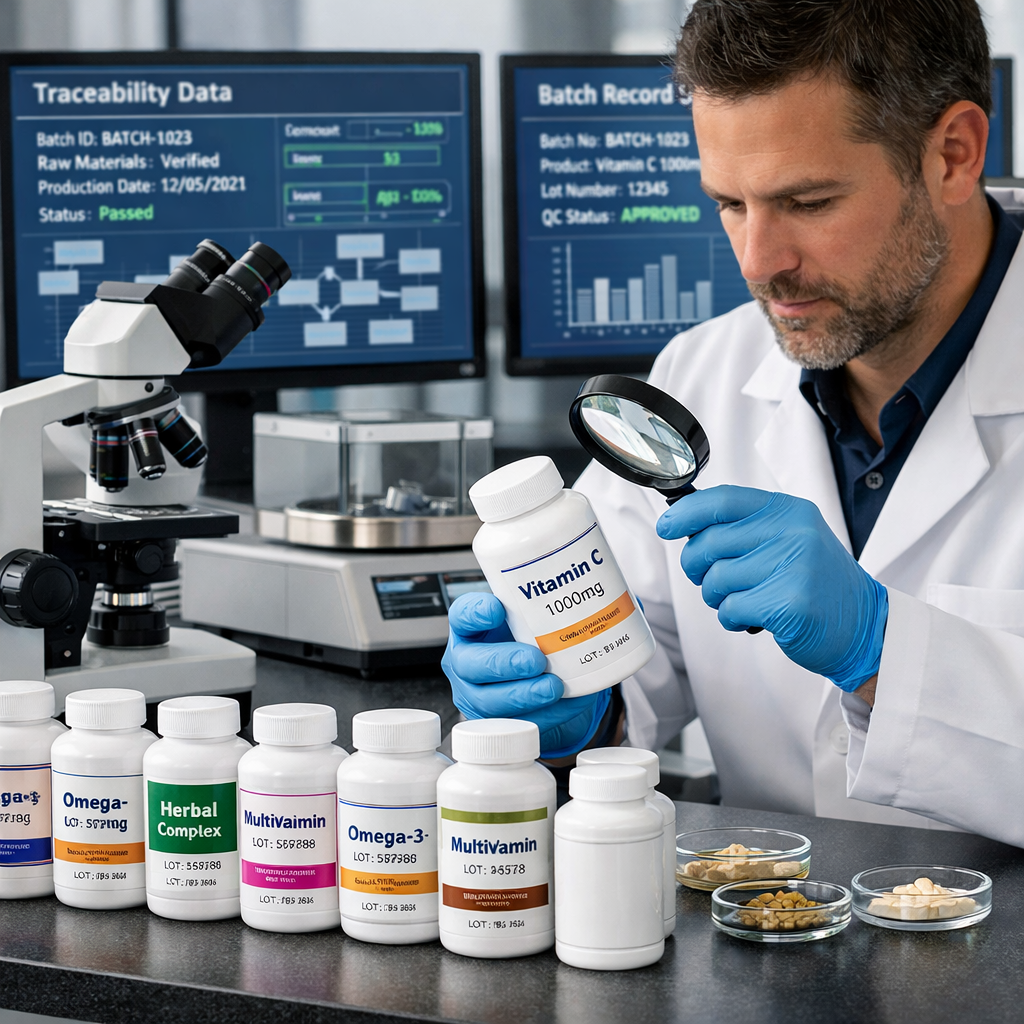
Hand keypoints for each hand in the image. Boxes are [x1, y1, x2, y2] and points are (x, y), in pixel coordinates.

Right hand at [442, 592, 610, 756]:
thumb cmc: (534, 640)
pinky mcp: (495, 725)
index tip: (498, 608)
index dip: (475, 613)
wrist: (535, 678)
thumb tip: (631, 605)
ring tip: (554, 687)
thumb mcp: (544, 619)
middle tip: (536, 659)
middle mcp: (467, 660)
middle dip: (502, 663)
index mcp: (474, 626)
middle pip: (470, 664)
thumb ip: (579, 605)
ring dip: (523, 696)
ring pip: (489, 702)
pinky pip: (513, 726)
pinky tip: (566, 706)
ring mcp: (477, 695)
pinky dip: (544, 717)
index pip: (463, 615)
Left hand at [656, 485, 887, 691]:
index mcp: (787, 511)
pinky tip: (752, 617)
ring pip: (715, 579)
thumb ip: (747, 528)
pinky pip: (730, 608)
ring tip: (744, 599)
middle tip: (711, 579)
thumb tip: (686, 525)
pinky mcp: (789, 603)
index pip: (722, 500)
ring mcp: (792, 566)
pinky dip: (732, 618)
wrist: (864, 626)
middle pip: (708, 543)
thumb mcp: (791, 540)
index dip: (686, 513)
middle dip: (697, 567)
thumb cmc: (816, 584)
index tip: (667, 526)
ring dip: (718, 597)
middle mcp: (791, 532)